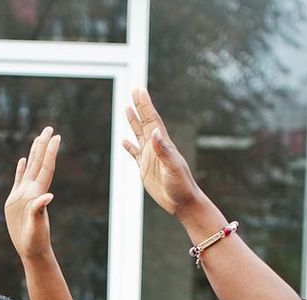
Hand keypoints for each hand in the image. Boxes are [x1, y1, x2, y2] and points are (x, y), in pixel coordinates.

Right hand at [4, 127, 59, 260]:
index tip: (56, 136)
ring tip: (38, 138)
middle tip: (49, 128)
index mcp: (38, 193)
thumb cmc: (35, 240)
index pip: (46, 168)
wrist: (30, 249)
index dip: (50, 152)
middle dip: (44, 145)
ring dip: (34, 153)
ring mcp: (25, 194)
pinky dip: (21, 168)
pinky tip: (22, 160)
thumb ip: (39, 210)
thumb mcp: (37, 226)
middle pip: (39, 163)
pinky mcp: (16, 200)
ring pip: (30, 168)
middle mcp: (33, 190)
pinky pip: (19, 179)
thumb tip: (48, 196)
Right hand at [121, 87, 205, 216]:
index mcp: (163, 144)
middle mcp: (156, 147)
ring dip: (133, 121)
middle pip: (145, 122)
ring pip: (139, 134)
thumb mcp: (173, 168)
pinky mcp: (145, 169)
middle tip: (133, 89)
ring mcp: (150, 157)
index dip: (145, 104)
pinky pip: (134, 154)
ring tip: (127, 108)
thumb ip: (164, 150)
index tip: (139, 90)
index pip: (152, 119)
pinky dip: (129, 146)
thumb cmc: (181, 185)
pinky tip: (123, 140)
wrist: (182, 202)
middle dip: (139, 106)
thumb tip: (154, 132)